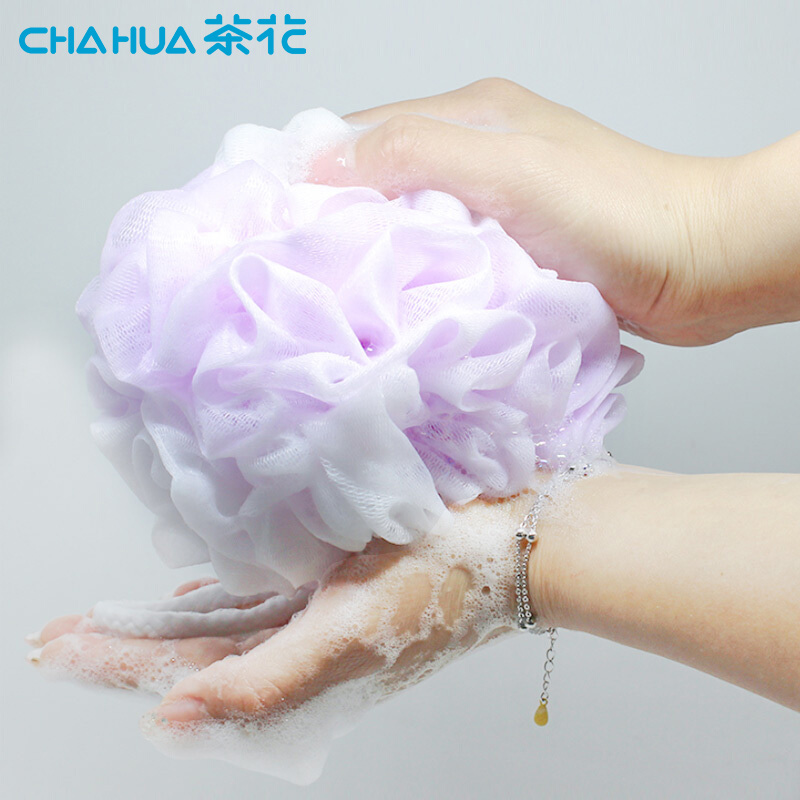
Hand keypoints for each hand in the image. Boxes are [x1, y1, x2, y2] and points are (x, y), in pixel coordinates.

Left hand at [28, 492, 531, 778]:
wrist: (509, 547)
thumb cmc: (440, 586)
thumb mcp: (351, 637)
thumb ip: (266, 682)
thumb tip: (174, 719)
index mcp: (300, 670)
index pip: (186, 674)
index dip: (120, 663)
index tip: (58, 648)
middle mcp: (301, 647)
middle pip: (190, 651)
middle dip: (123, 645)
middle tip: (58, 637)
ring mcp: (316, 613)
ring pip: (218, 623)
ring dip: (161, 622)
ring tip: (109, 620)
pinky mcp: (335, 583)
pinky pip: (260, 594)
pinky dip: (219, 594)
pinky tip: (196, 588)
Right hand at [312, 78, 799, 344]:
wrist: (697, 265)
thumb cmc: (618, 212)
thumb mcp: (508, 170)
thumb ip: (416, 155)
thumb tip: (323, 160)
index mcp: (470, 115)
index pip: (362, 131)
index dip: (311, 169)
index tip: (271, 217)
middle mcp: (476, 154)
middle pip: (380, 180)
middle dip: (337, 218)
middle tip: (299, 266)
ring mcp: (493, 204)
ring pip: (409, 224)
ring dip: (378, 255)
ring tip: (339, 292)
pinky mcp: (509, 249)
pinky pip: (442, 259)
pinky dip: (417, 279)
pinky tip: (399, 305)